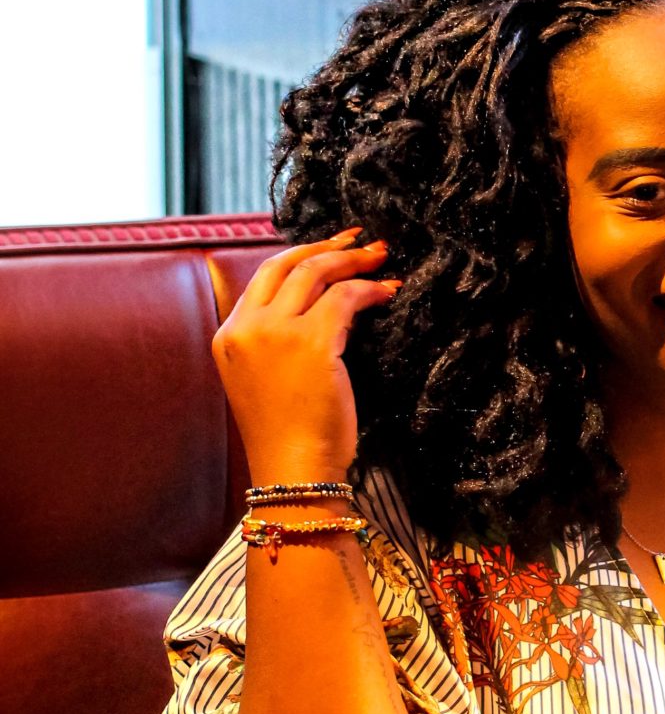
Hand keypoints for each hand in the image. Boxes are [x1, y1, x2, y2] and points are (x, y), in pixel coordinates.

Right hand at [212, 231, 398, 484]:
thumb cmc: (288, 436)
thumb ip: (277, 341)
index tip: (329, 246)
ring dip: (352, 261)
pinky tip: (387, 291)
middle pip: (286, 265)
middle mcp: (245, 329)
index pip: (264, 278)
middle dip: (327, 246)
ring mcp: (275, 333)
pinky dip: (369, 289)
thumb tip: (323, 302)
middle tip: (360, 240)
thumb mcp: (266, 379)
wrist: (293, 473)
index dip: (300, 255)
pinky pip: (345, 297)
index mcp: (228, 337)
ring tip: (380, 258)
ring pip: (316, 273)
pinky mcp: (311, 343)